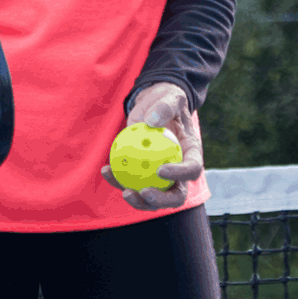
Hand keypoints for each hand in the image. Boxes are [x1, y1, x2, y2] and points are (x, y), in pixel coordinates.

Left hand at [100, 82, 203, 211]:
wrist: (153, 106)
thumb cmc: (165, 101)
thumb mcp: (169, 97)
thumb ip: (164, 107)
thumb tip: (152, 121)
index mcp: (191, 154)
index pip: (191, 169)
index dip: (179, 174)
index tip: (160, 170)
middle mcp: (179, 171)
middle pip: (176, 195)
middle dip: (161, 200)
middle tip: (144, 193)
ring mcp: (161, 177)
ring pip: (153, 197)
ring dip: (139, 201)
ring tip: (124, 192)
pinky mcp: (142, 174)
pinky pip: (132, 182)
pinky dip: (118, 179)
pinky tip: (105, 170)